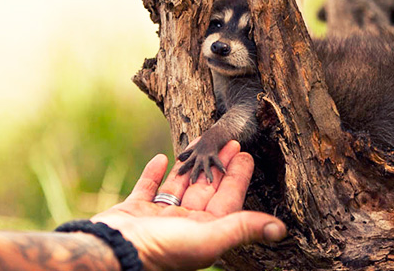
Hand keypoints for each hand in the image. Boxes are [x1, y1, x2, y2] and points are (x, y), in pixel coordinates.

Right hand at [91, 140, 285, 270]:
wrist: (112, 251)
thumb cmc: (162, 249)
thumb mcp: (209, 238)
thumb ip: (243, 228)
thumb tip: (280, 229)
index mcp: (204, 232)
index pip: (228, 200)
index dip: (238, 177)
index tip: (246, 154)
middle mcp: (183, 225)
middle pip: (206, 190)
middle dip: (218, 166)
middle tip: (229, 141)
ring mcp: (157, 218)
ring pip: (179, 187)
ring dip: (190, 167)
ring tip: (200, 144)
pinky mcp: (134, 211)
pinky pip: (147, 189)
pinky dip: (154, 173)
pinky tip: (161, 158)